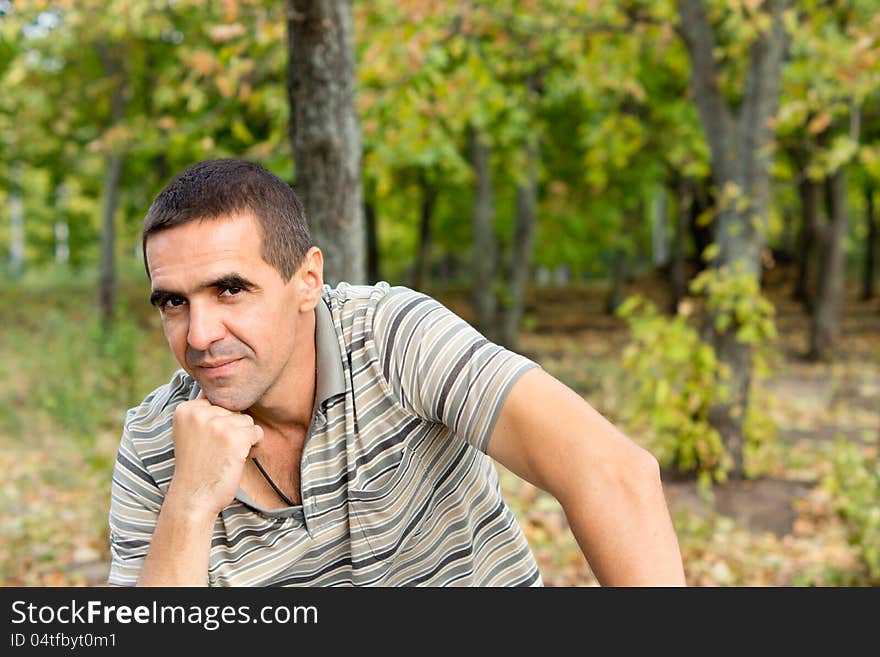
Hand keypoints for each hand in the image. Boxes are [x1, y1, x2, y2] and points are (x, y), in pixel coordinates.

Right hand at [167, 390, 262, 517]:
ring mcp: (217, 424)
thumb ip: (203, 411)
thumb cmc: (196, 467)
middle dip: (232, 431)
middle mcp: (200, 412)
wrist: (193, 498)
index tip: (208, 443)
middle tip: (217, 452)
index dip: (220, 424)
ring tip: (226, 456)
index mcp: (186, 408)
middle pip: (234, 411)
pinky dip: (254, 447)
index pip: (218, 402)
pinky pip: (257, 432)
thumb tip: (221, 389)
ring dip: (243, 439)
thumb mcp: (191, 432)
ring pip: (247, 421)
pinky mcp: (235, 437)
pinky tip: (238, 459)